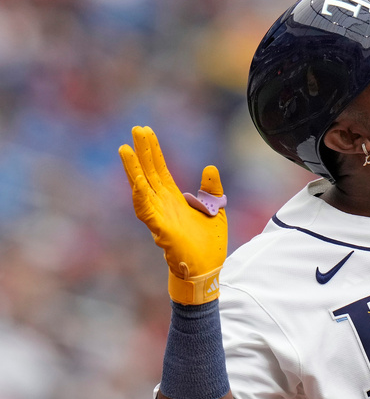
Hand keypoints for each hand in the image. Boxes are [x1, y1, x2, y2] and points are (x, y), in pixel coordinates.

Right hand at [119, 126, 227, 304]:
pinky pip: (146, 211)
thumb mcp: (215, 209)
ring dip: (133, 169)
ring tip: (125, 149)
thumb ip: (211, 189)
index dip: (154, 151)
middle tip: (136, 129)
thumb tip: (209, 167)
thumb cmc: (209, 244)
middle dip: (142, 152)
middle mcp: (163, 205)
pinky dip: (140, 195)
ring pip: (142, 188)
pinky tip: (136, 181)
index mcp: (174, 199)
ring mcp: (159, 216)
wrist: (209, 269)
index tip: (146, 131)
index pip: (160, 170)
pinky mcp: (160, 230)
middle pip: (149, 173)